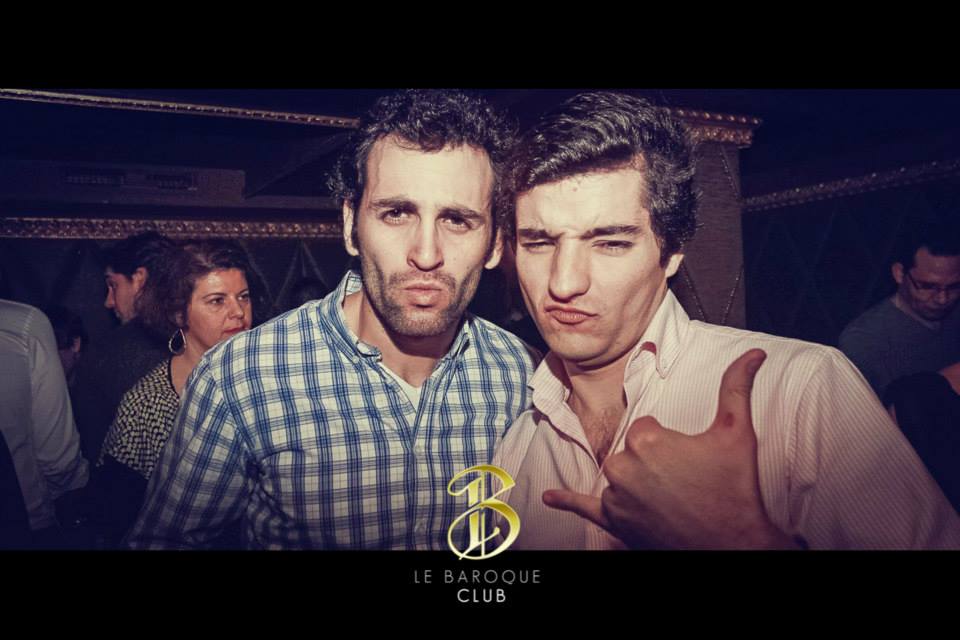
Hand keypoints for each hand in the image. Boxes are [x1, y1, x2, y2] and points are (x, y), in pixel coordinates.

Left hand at [543, 349, 799, 549]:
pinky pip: (586, 507)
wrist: (734, 545)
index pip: (646, 427)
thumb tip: (754, 353)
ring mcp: (616, 496)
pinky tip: (550, 498)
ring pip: (620, 476)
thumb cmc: (735, 489)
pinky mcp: (615, 521)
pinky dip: (568, 502)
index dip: (670, 442)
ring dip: (639, 483)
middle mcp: (624, 466)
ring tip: (671, 498)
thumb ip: (737, 387)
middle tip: (685, 480)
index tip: (690, 458)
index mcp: (646, 438)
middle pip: (632, 451)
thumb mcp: (737, 432)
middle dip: (654, 462)